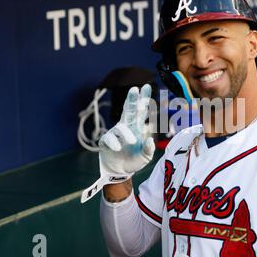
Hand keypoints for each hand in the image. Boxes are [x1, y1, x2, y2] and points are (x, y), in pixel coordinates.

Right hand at [80, 84, 154, 202]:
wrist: (120, 171)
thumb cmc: (134, 160)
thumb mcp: (145, 157)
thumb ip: (149, 150)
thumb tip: (150, 141)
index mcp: (137, 127)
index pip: (141, 110)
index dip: (144, 99)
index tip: (147, 86)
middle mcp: (127, 127)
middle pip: (129, 110)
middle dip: (132, 100)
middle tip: (134, 89)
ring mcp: (116, 133)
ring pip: (121, 126)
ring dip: (127, 133)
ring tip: (133, 141)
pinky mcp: (106, 141)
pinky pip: (109, 138)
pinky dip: (114, 142)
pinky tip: (118, 147)